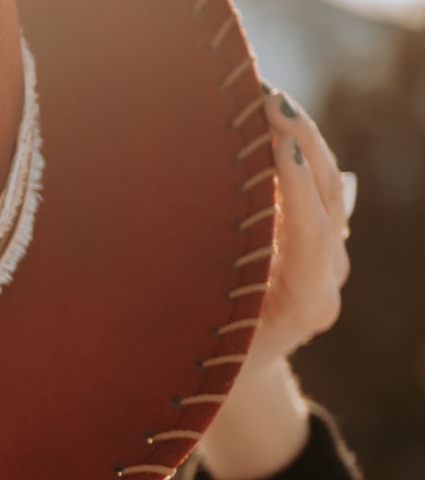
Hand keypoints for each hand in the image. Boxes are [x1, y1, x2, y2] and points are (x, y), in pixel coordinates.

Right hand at [195, 88, 351, 479]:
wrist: (230, 383)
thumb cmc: (197, 366)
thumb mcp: (192, 339)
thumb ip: (189, 300)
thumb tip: (149, 249)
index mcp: (304, 306)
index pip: (311, 234)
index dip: (296, 187)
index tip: (276, 143)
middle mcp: (327, 280)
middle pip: (330, 198)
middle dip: (301, 142)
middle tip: (266, 98)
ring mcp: (329, 259)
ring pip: (330, 184)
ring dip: (299, 136)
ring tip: (264, 96)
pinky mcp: (317, 238)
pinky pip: (315, 185)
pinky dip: (291, 147)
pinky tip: (263, 114)